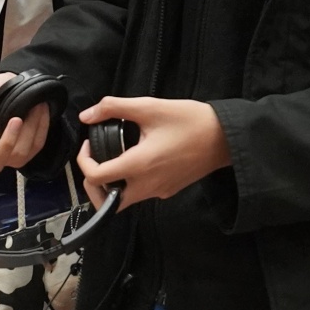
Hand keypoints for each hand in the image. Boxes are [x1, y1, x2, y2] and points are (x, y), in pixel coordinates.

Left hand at [75, 97, 229, 208]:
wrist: (226, 138)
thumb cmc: (192, 122)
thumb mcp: (150, 107)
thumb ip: (114, 107)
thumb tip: (87, 114)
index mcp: (139, 165)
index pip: (96, 177)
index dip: (83, 162)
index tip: (89, 145)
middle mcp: (146, 185)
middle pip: (105, 202)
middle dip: (92, 185)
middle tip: (95, 161)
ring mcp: (158, 191)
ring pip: (123, 201)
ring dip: (110, 185)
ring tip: (113, 159)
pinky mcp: (168, 191)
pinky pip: (141, 194)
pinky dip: (130, 183)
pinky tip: (137, 160)